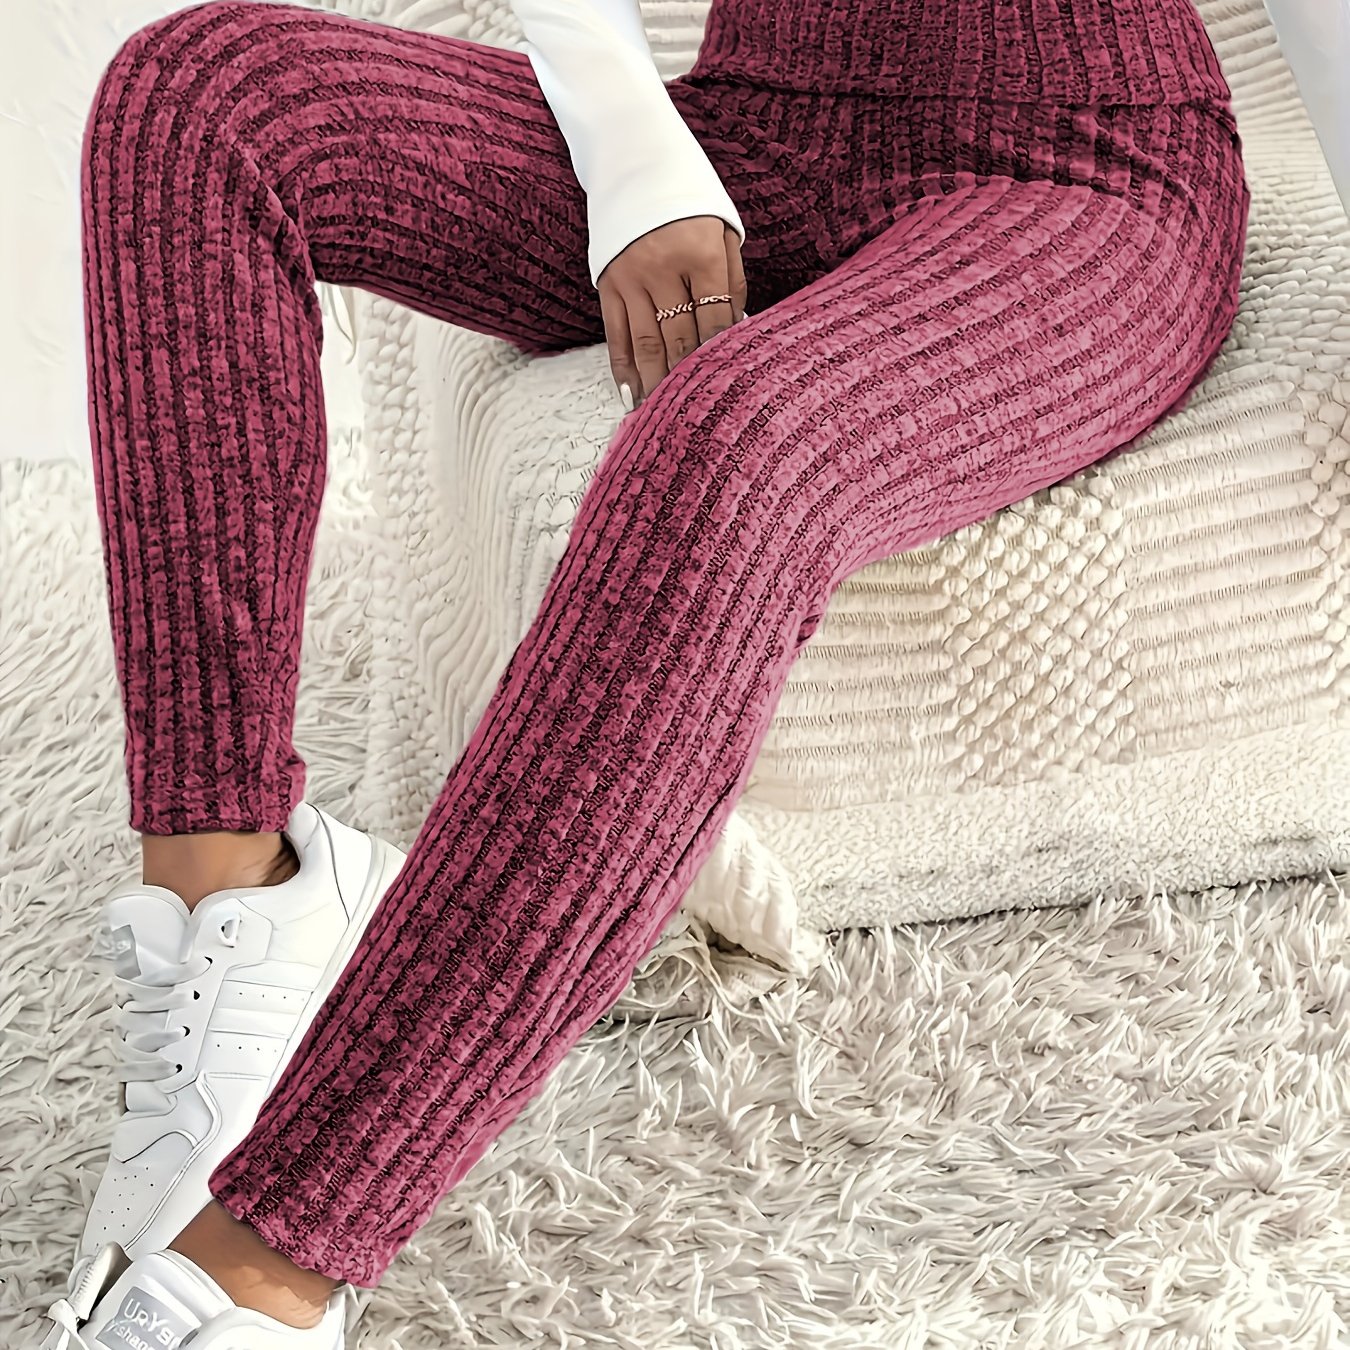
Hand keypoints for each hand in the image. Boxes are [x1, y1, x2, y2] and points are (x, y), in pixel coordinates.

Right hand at [597, 216, 747, 410]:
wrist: (636, 165)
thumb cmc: (692, 205)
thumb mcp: (724, 233)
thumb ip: (732, 283)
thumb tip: (735, 333)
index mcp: (701, 253)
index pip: (715, 318)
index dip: (720, 355)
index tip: (724, 387)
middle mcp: (663, 267)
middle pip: (680, 336)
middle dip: (689, 378)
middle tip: (696, 414)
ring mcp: (631, 277)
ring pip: (646, 342)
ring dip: (656, 382)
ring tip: (663, 415)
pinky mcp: (607, 282)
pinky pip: (615, 333)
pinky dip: (622, 367)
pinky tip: (630, 394)